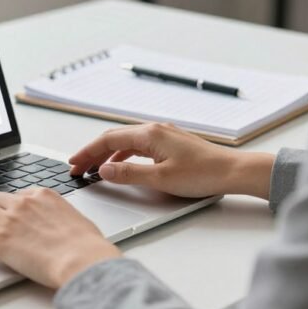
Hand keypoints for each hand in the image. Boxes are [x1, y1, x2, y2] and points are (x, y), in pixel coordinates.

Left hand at [0, 188, 121, 288]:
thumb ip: (61, 218)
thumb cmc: (86, 246)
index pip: (16, 195)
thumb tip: (61, 226)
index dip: (7, 204)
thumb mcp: (77, 220)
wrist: (82, 260)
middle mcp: (23, 203)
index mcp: (43, 196)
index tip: (3, 211)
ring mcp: (8, 220)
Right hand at [68, 123, 274, 198]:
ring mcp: (164, 135)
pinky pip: (139, 146)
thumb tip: (104, 170)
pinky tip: (121, 165)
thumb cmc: (203, 174)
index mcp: (149, 134)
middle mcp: (155, 130)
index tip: (74, 164)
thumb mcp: (160, 179)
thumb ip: (129, 174)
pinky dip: (123, 154)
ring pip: (126, 141)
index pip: (108, 140)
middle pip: (114, 137)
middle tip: (77, 167)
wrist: (233, 171)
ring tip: (94, 168)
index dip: (87, 152)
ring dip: (107, 154)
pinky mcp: (171, 144)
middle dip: (93, 152)